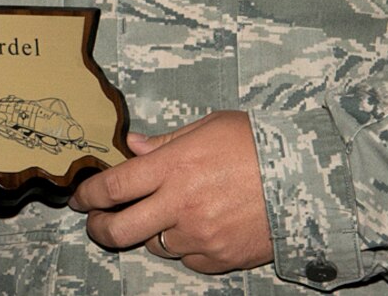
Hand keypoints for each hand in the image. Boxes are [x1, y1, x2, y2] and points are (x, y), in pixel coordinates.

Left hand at [68, 111, 273, 273]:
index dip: (88, 195)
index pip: (113, 186)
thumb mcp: (208, 127)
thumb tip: (133, 145)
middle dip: (99, 228)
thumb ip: (165, 141)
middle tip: (96, 222)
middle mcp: (181, 204)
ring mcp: (200, 236)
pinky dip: (186, 247)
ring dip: (152, 232)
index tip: (80, 197)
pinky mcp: (220, 258)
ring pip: (155, 245)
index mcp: (174, 166)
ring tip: (164, 216)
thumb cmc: (258, 143)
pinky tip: (197, 228)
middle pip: (120, 229)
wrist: (307, 176)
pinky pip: (188, 259)